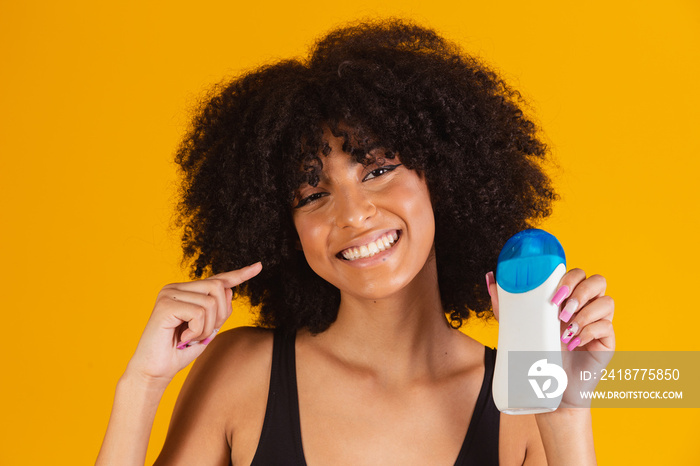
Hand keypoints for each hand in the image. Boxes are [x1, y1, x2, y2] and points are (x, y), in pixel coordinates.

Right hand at [124, 262, 262, 384]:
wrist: (154, 372)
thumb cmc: (179, 352)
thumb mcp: (207, 329)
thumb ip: (218, 310)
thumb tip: (230, 290)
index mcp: (185, 291)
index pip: (217, 279)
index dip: (239, 274)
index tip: (258, 266)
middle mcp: (176, 287)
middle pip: (218, 287)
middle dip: (220, 315)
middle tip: (203, 334)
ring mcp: (169, 294)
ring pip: (210, 302)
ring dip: (206, 327)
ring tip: (190, 337)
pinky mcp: (165, 305)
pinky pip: (199, 313)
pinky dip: (197, 330)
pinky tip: (183, 338)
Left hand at [486, 268, 614, 351]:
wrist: (550, 387)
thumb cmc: (537, 353)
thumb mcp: (520, 326)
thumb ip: (508, 305)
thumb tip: (490, 279)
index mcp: (568, 298)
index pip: (578, 274)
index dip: (569, 278)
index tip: (553, 295)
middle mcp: (586, 307)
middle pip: (598, 281)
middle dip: (580, 291)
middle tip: (562, 310)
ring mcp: (598, 323)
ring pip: (608, 301)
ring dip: (585, 312)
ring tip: (566, 328)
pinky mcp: (606, 342)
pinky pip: (607, 327)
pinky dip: (589, 332)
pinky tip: (573, 343)